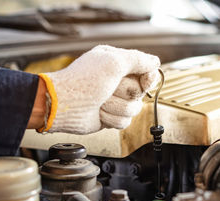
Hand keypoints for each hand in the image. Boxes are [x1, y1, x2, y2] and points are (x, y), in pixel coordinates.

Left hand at [39, 45, 159, 133]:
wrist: (64, 106)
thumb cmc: (83, 81)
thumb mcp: (113, 62)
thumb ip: (138, 60)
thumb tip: (155, 62)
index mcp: (116, 62)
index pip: (145, 70)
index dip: (148, 78)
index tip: (145, 80)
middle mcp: (115, 80)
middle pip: (141, 92)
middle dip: (125, 93)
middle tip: (109, 89)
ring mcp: (113, 99)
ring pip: (134, 109)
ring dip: (116, 107)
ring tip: (100, 101)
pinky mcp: (110, 116)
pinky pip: (125, 121)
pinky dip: (111, 118)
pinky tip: (99, 112)